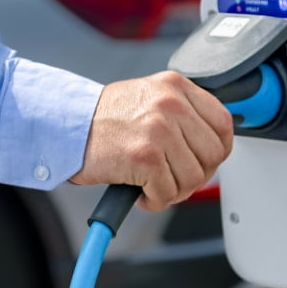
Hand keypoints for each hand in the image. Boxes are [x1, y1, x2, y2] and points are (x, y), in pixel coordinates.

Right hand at [70, 71, 233, 211]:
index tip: (203, 161)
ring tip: (153, 186)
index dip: (217, 150)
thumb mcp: (148, 99)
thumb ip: (181, 113)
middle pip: (212, 155)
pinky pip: (167, 193)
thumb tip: (210, 145)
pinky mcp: (144, 157)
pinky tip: (139, 192)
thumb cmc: (102, 119)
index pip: (222, 123)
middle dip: (195, 175)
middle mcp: (170, 104)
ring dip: (173, 191)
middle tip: (173, 179)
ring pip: (192, 179)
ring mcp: (159, 130)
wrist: (64, 125)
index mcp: (175, 86)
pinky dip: (154, 201)